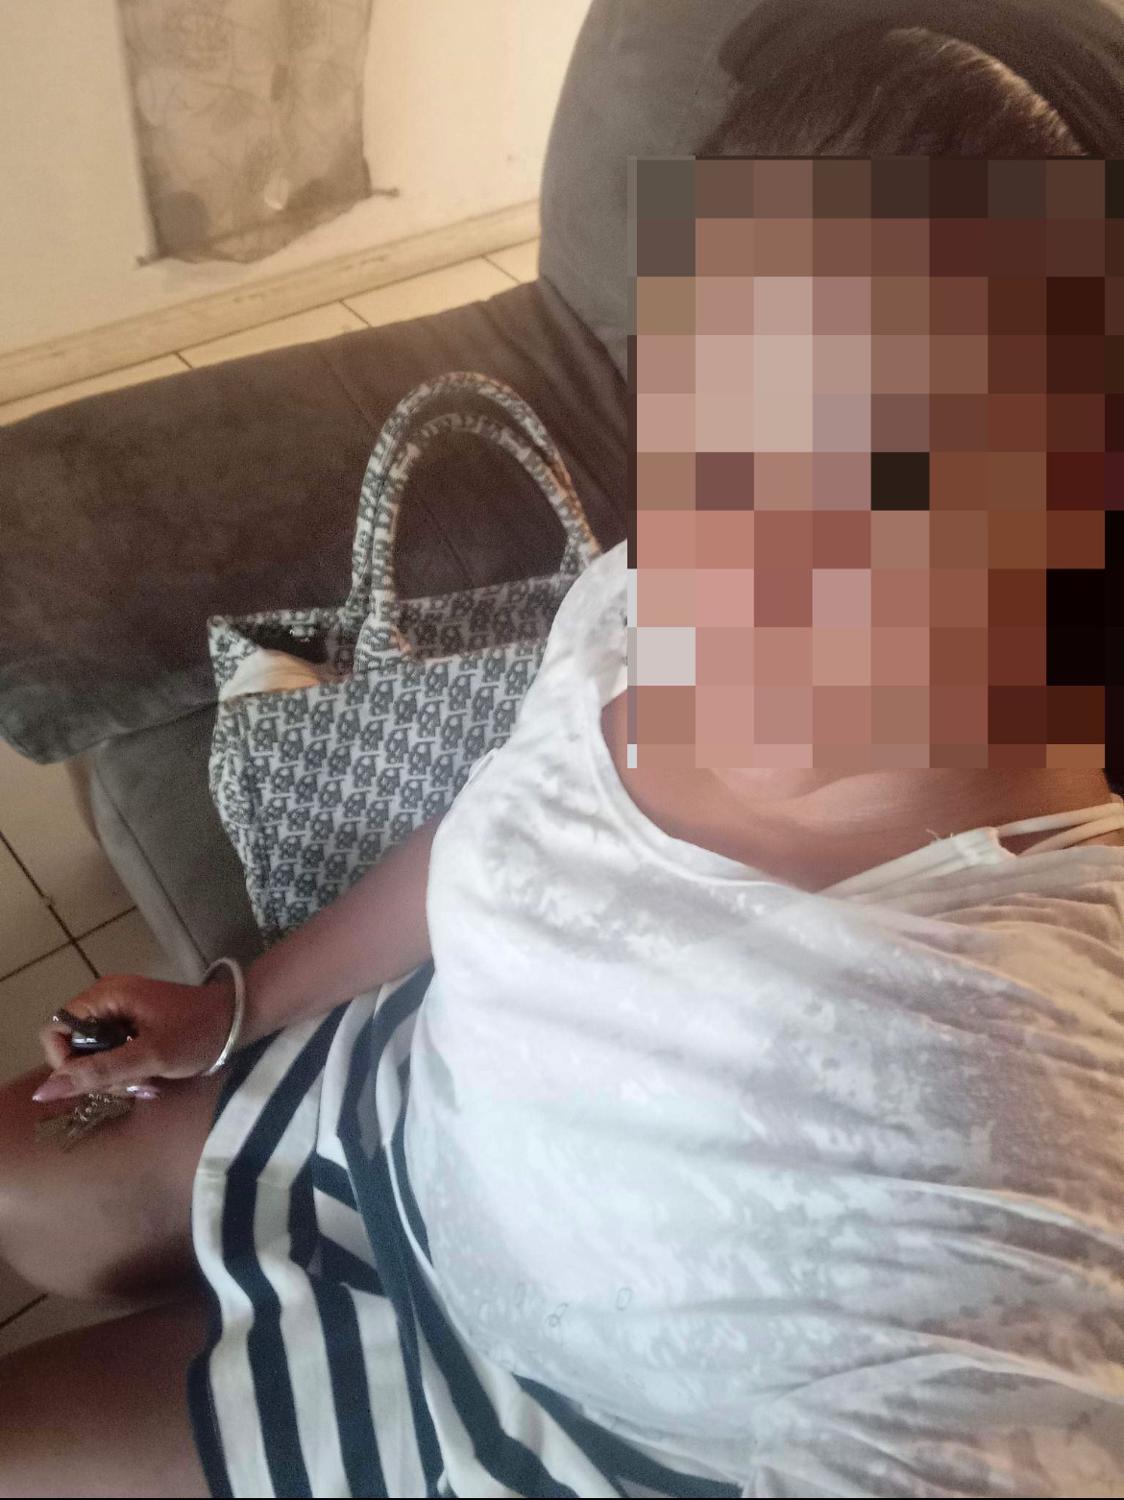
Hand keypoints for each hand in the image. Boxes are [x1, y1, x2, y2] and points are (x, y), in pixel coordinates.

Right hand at [33, 973, 236, 1103]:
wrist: (239, 1019)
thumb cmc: (197, 1033)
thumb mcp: (149, 1057)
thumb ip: (99, 1072)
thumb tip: (44, 1091)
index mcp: (106, 996)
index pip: (54, 1030)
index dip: (65, 1061)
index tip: (95, 1080)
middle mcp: (107, 999)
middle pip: (74, 1045)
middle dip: (96, 1073)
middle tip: (130, 1085)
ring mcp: (120, 1011)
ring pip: (94, 1053)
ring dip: (113, 1075)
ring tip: (145, 1084)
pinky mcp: (134, 1023)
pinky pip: (113, 1051)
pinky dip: (125, 1069)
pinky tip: (149, 1078)